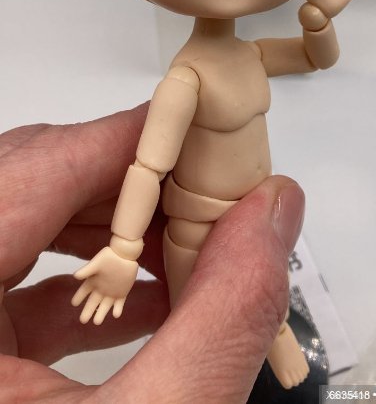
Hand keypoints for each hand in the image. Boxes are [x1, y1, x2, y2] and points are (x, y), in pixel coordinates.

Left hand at [0, 107, 303, 403]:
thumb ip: (218, 321)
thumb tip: (273, 212)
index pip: (38, 167)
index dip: (128, 139)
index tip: (200, 132)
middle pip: (29, 180)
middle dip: (129, 183)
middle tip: (207, 191)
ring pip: (25, 217)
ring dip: (114, 226)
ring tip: (191, 243)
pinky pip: (16, 273)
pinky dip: (90, 275)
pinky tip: (150, 297)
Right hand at [72, 246, 137, 323]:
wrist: (125, 254)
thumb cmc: (109, 256)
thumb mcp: (96, 262)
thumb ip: (87, 270)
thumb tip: (75, 276)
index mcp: (93, 281)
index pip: (83, 292)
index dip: (78, 297)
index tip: (74, 303)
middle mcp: (100, 289)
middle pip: (92, 303)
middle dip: (87, 311)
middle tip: (83, 320)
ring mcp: (111, 292)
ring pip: (105, 306)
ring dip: (101, 314)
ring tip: (97, 322)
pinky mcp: (122, 293)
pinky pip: (119, 304)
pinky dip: (118, 309)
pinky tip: (116, 314)